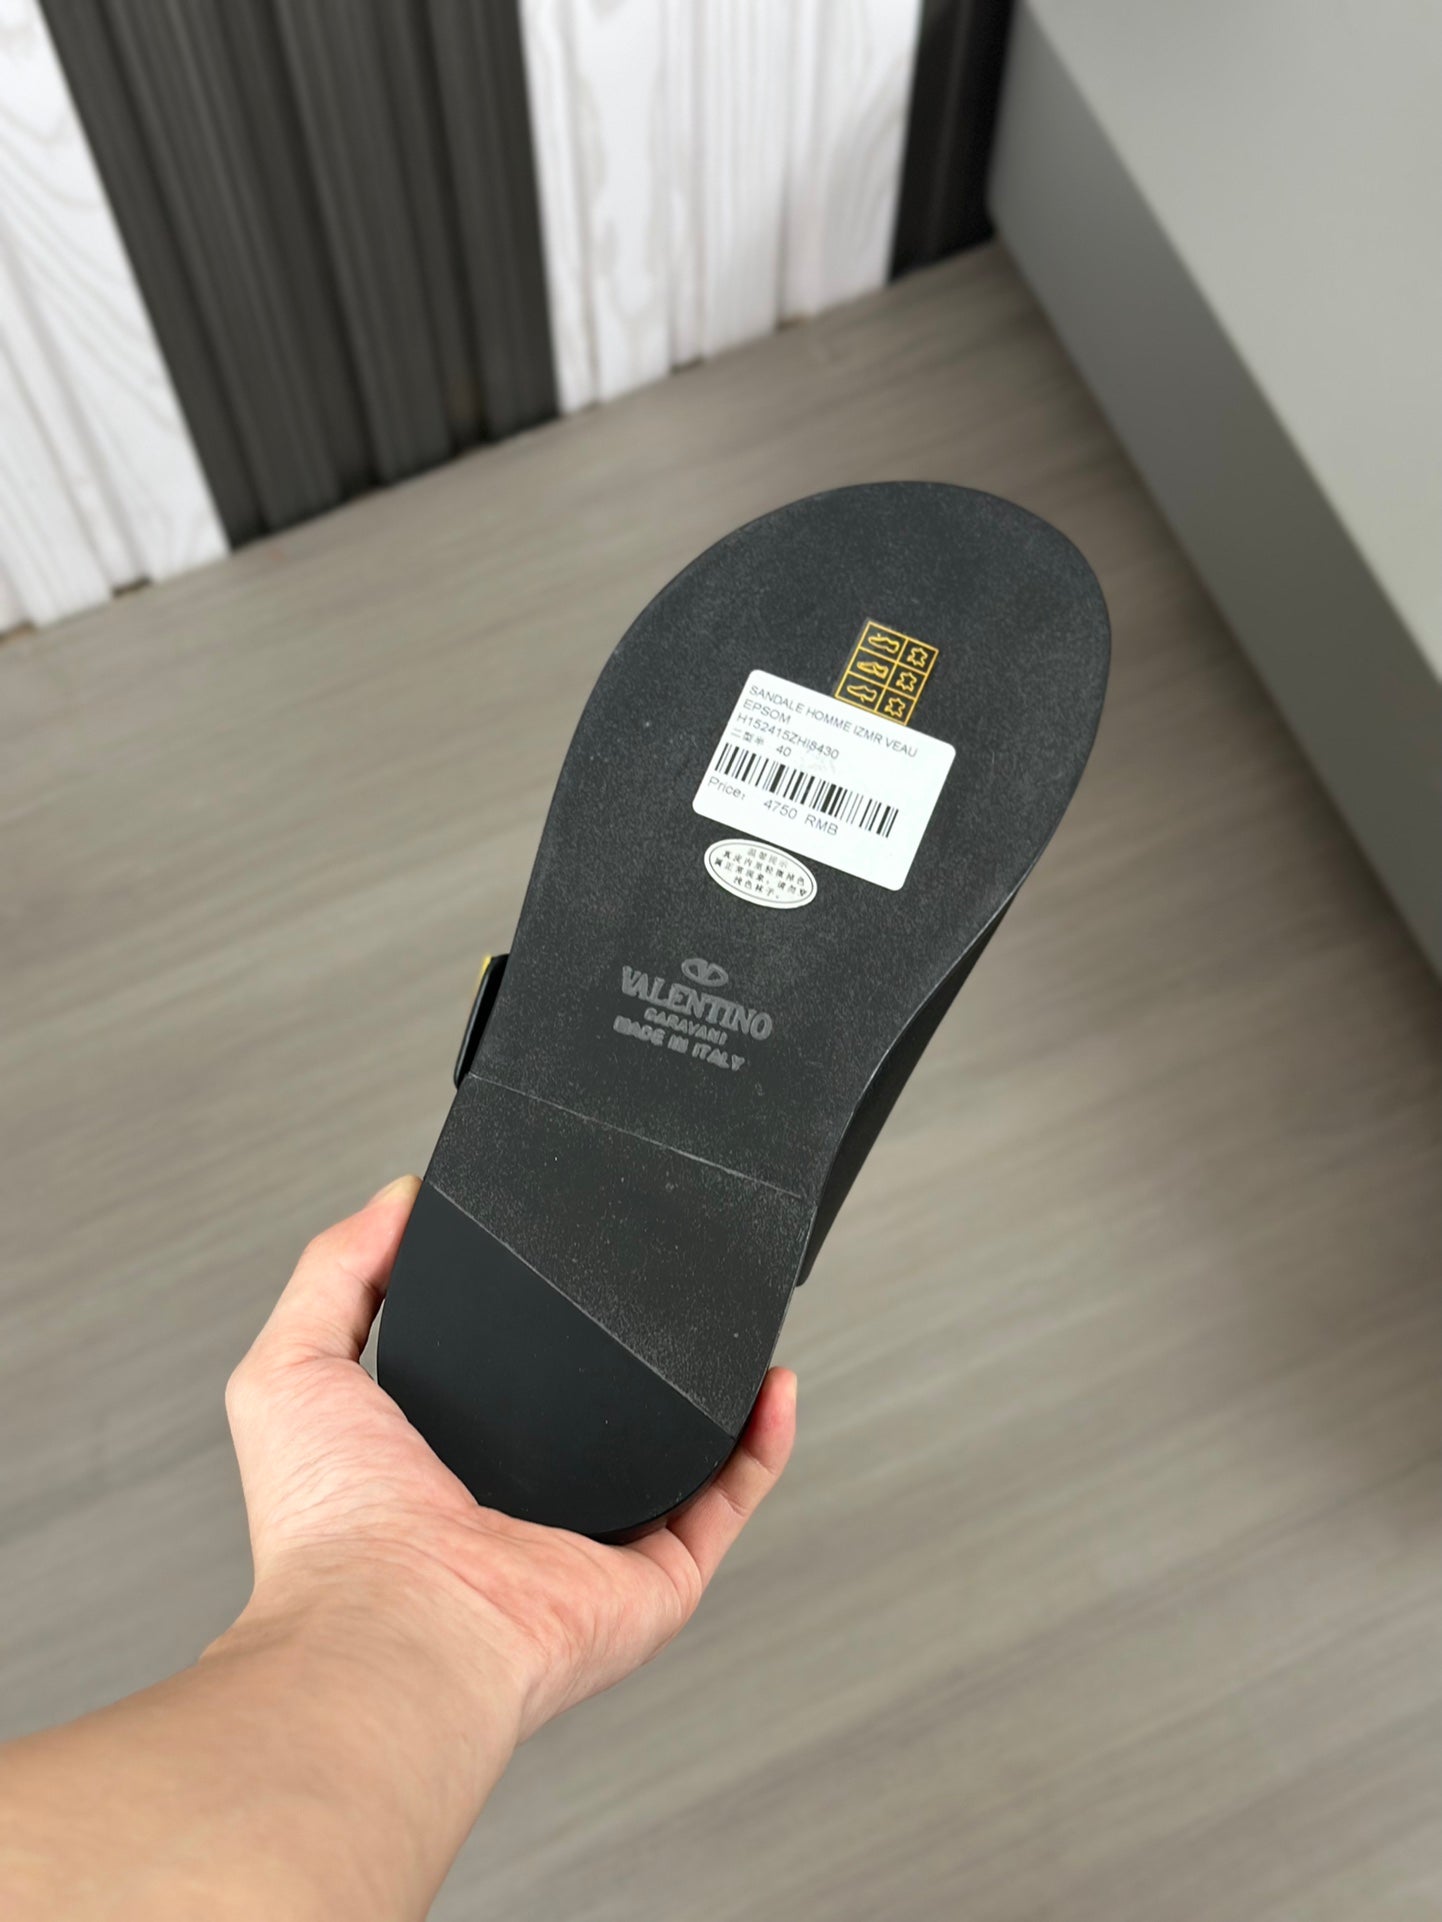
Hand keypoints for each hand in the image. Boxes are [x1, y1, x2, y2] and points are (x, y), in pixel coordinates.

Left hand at [223, 1177, 796, 1741]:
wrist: (394, 1619)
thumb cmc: (331, 1528)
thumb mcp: (294, 1365)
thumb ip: (338, 1270)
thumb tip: (396, 1200)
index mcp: (444, 1472)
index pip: (506, 1393)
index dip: (537, 1337)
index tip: (569, 1274)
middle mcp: (526, 1515)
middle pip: (602, 1429)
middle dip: (635, 1369)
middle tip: (660, 1301)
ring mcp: (597, 1548)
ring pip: (680, 1466)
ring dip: (713, 1401)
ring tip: (729, 1331)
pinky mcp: (658, 1578)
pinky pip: (728, 1502)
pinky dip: (762, 1444)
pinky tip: (772, 1383)